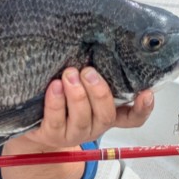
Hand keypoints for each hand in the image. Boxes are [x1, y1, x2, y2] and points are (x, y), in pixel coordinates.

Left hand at [23, 66, 153, 147]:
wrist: (32, 126)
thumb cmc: (61, 98)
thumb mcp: (80, 85)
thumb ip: (93, 74)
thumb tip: (97, 43)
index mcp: (106, 114)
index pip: (132, 118)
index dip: (142, 108)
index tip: (146, 92)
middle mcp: (94, 126)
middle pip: (105, 114)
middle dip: (99, 91)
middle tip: (88, 72)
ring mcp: (74, 133)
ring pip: (82, 118)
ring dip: (77, 95)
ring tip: (69, 75)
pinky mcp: (53, 135)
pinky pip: (56, 120)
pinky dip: (56, 102)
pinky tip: (54, 87)